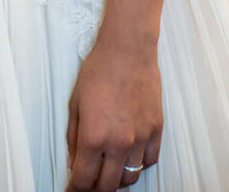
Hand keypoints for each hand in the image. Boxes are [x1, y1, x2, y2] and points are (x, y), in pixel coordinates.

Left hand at [65, 37, 162, 190]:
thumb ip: (74, 138)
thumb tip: (75, 162)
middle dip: (95, 189)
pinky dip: (138, 164)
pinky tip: (129, 157)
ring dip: (118, 178)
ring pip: (131, 177)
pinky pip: (149, 160)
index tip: (72, 190)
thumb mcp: (75, 105)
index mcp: (94, 136)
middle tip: (89, 183)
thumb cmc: (99, 70)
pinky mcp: (156, 129)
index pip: (84, 179)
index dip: (75, 189)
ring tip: (109, 169)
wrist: (127, 49)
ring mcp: (141, 137)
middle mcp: (119, 142)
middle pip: (108, 186)